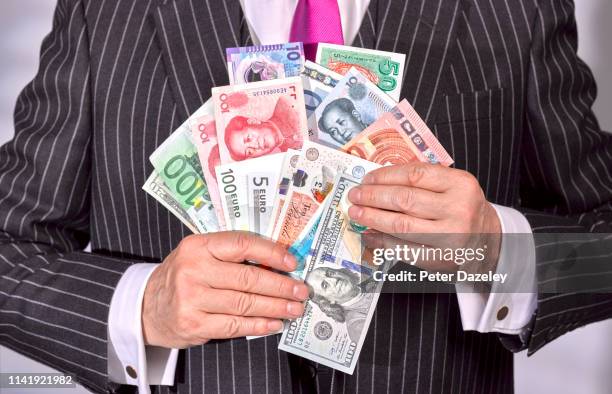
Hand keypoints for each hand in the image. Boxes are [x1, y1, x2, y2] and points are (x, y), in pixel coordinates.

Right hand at [142, 232, 308, 348]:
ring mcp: (192, 299)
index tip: (292, 262)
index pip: (242, 244)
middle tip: (301, 290)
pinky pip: (235, 325)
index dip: (271, 253)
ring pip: (245, 303)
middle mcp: (193, 270)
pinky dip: (259, 325)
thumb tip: (277, 261)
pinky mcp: (194, 324)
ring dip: (276, 307)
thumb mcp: (200, 254)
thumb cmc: (183, 276)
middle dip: (281, 285)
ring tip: (294, 308)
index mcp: (198, 246)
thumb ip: (231, 254)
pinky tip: (275, 323)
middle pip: (248, 278)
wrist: (147, 307)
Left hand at [347, 163, 501, 273]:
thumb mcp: (453, 186)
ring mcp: (450, 237)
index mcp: (461, 184)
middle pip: (404, 200)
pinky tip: (369, 235)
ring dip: (372, 218)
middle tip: (354, 195)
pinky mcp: (440, 260)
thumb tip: (377, 182)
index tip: (367, 178)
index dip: (385, 176)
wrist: (489, 240)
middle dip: (373, 197)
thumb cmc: (462, 207)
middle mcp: (458, 209)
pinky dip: (381, 242)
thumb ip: (422, 180)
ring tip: (356, 213)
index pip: (415, 175)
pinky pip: (403, 250)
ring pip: (401, 226)